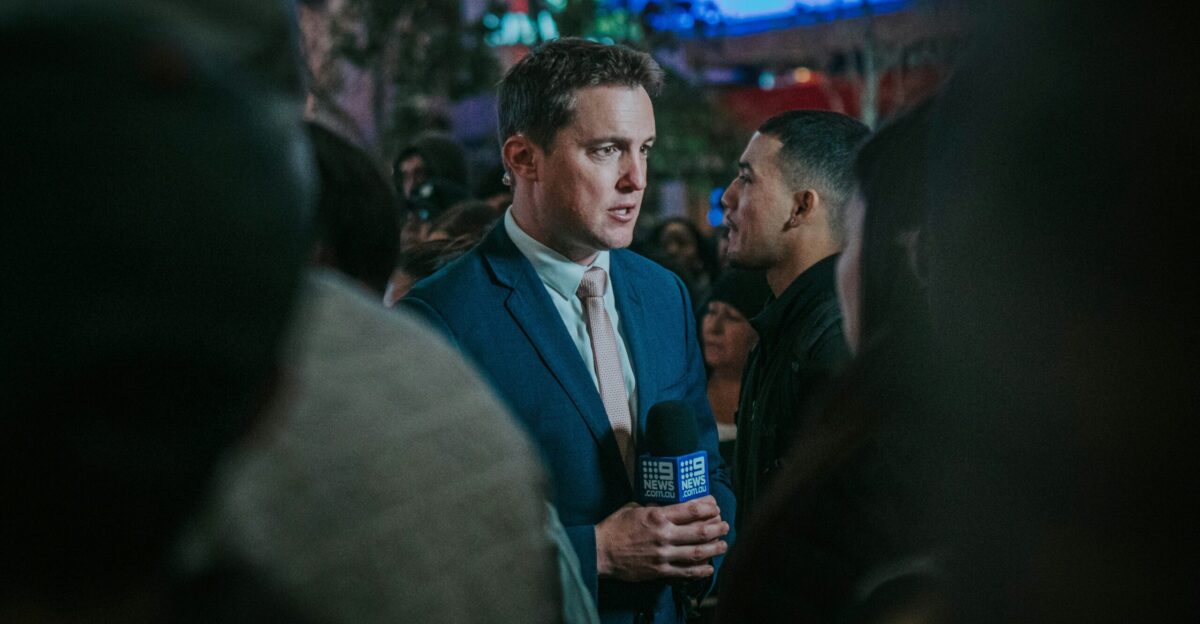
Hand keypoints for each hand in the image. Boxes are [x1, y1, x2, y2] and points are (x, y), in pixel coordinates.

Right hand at [594, 495, 729, 581]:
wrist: (600, 552)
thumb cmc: (615, 527)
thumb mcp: (634, 507)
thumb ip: (654, 506)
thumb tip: (669, 503)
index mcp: (657, 516)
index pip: (691, 509)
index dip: (708, 506)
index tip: (715, 505)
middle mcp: (663, 535)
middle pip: (700, 531)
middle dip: (717, 527)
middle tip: (724, 524)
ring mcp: (663, 555)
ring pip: (697, 552)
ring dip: (714, 548)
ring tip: (723, 545)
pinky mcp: (659, 571)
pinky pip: (685, 572)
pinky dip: (700, 570)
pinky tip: (709, 567)